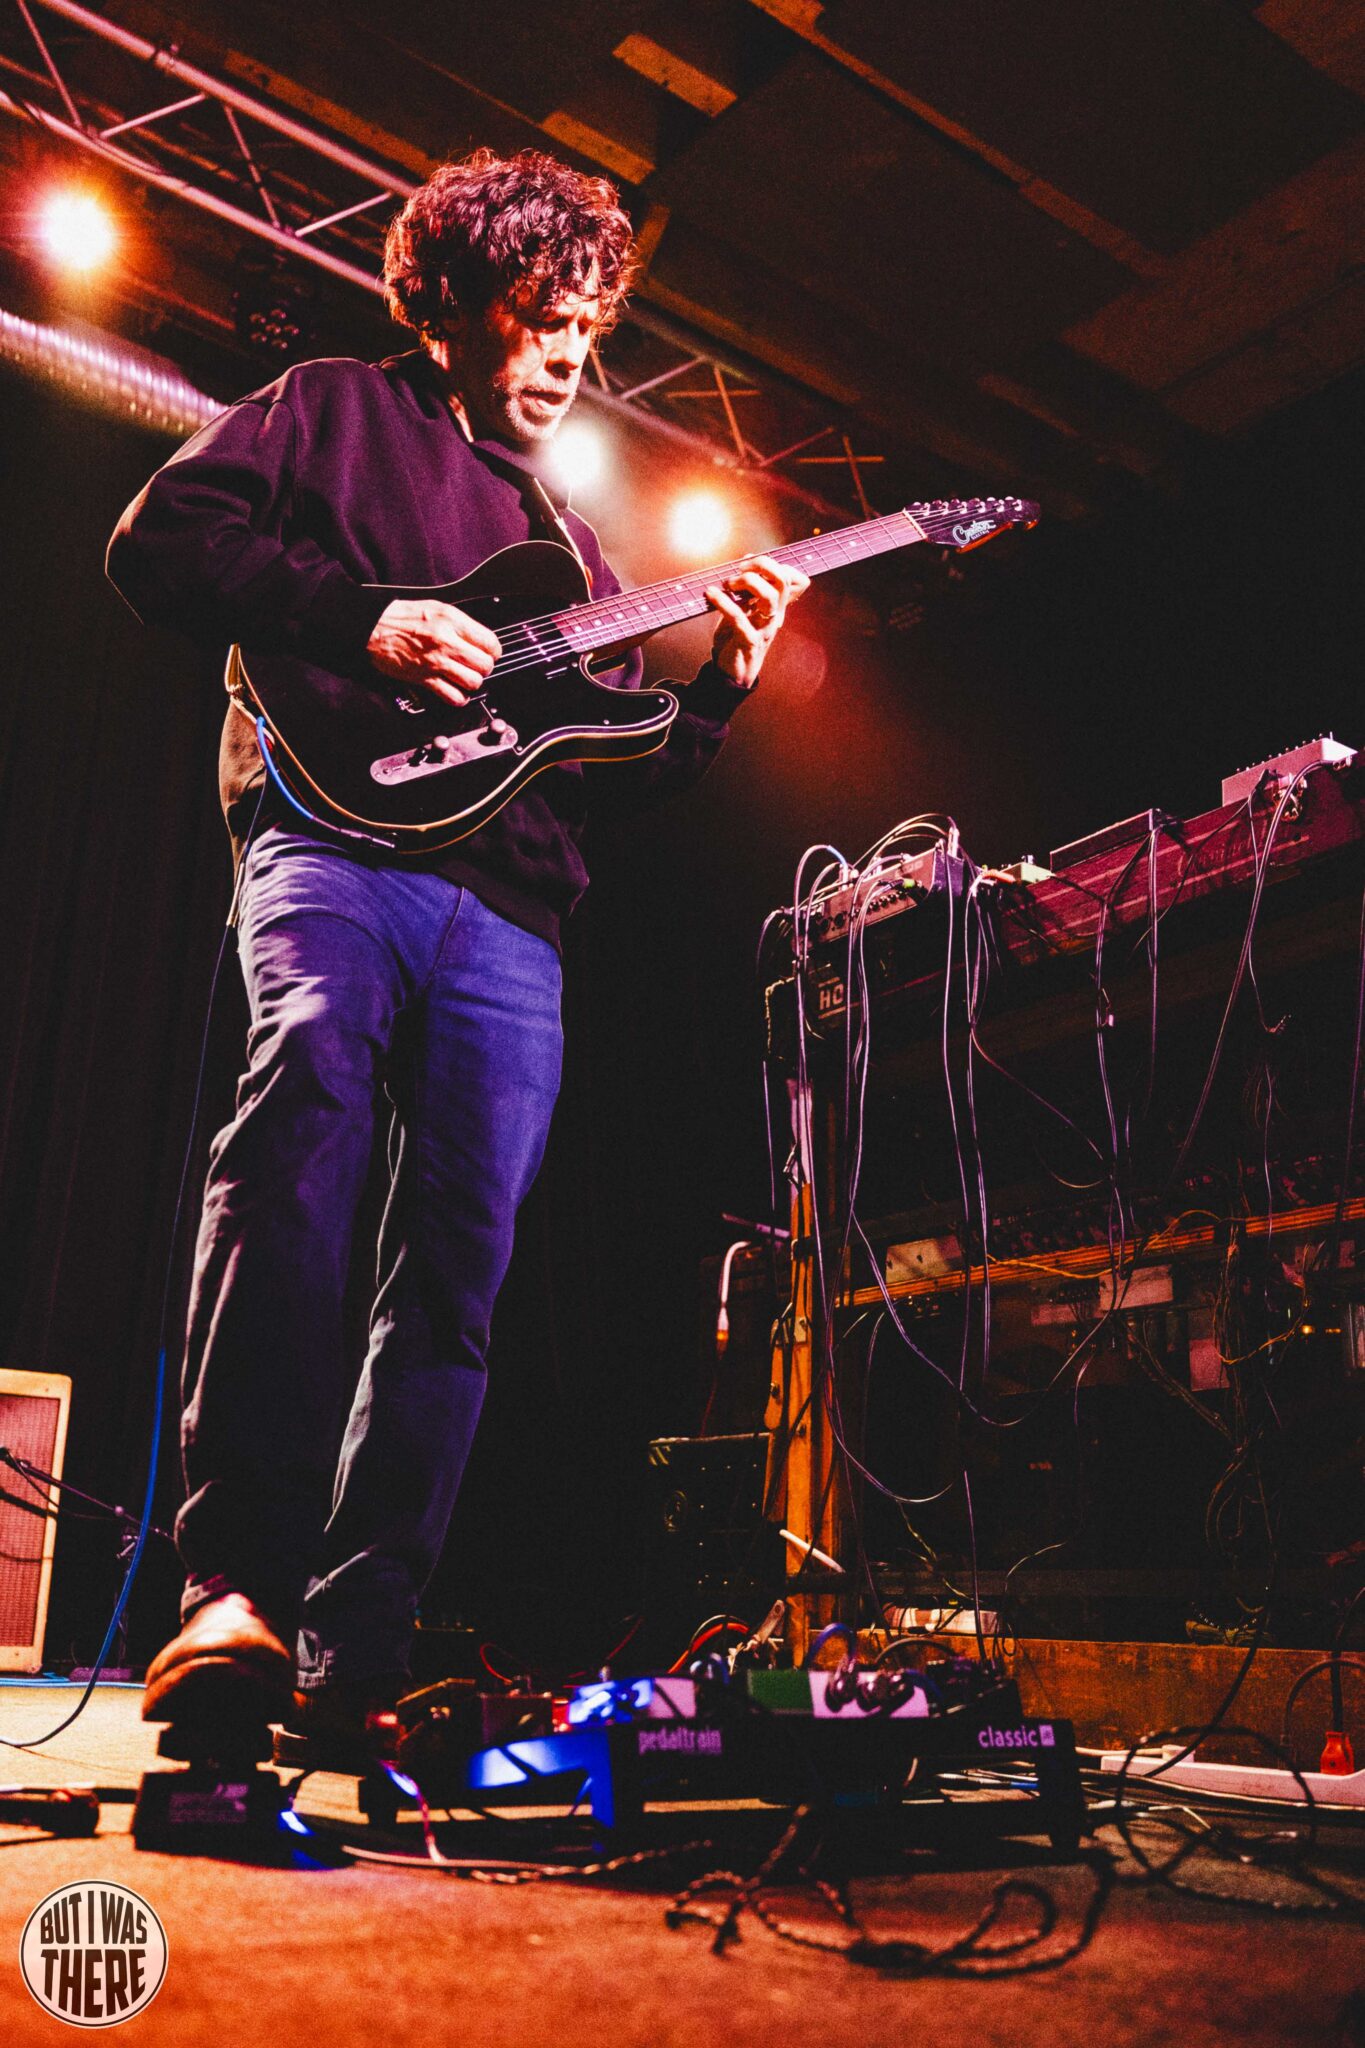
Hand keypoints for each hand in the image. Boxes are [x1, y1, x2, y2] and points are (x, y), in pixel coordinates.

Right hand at [366, 598, 501, 706]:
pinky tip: (456, 691)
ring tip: (465, 678)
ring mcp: (436, 662)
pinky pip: (453, 696)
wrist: (372, 627)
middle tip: (476, 665)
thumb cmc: (401, 617)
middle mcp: (447, 641)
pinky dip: (458, 698)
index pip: (490, 642)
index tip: (489, 653)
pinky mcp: (424, 678)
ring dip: (472, 683)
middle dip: (484, 668)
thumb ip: (459, 623)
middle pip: (485, 665)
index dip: (493, 650)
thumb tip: (479, 638)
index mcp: (452, 621)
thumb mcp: (436, 608)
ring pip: (473, 682)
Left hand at [705, 555, 809, 688]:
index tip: (746, 562)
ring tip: (727, 583)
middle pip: (782, 581)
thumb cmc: (736, 639)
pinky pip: (739, 617)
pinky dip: (723, 602)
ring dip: (747, 583)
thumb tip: (744, 563)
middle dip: (762, 565)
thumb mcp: (744, 610)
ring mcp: (764, 629)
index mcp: (775, 607)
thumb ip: (747, 590)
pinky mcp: (750, 641)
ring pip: (769, 597)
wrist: (732, 674)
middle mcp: (774, 616)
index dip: (769, 563)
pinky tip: (711, 594)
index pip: (789, 577)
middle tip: (740, 569)